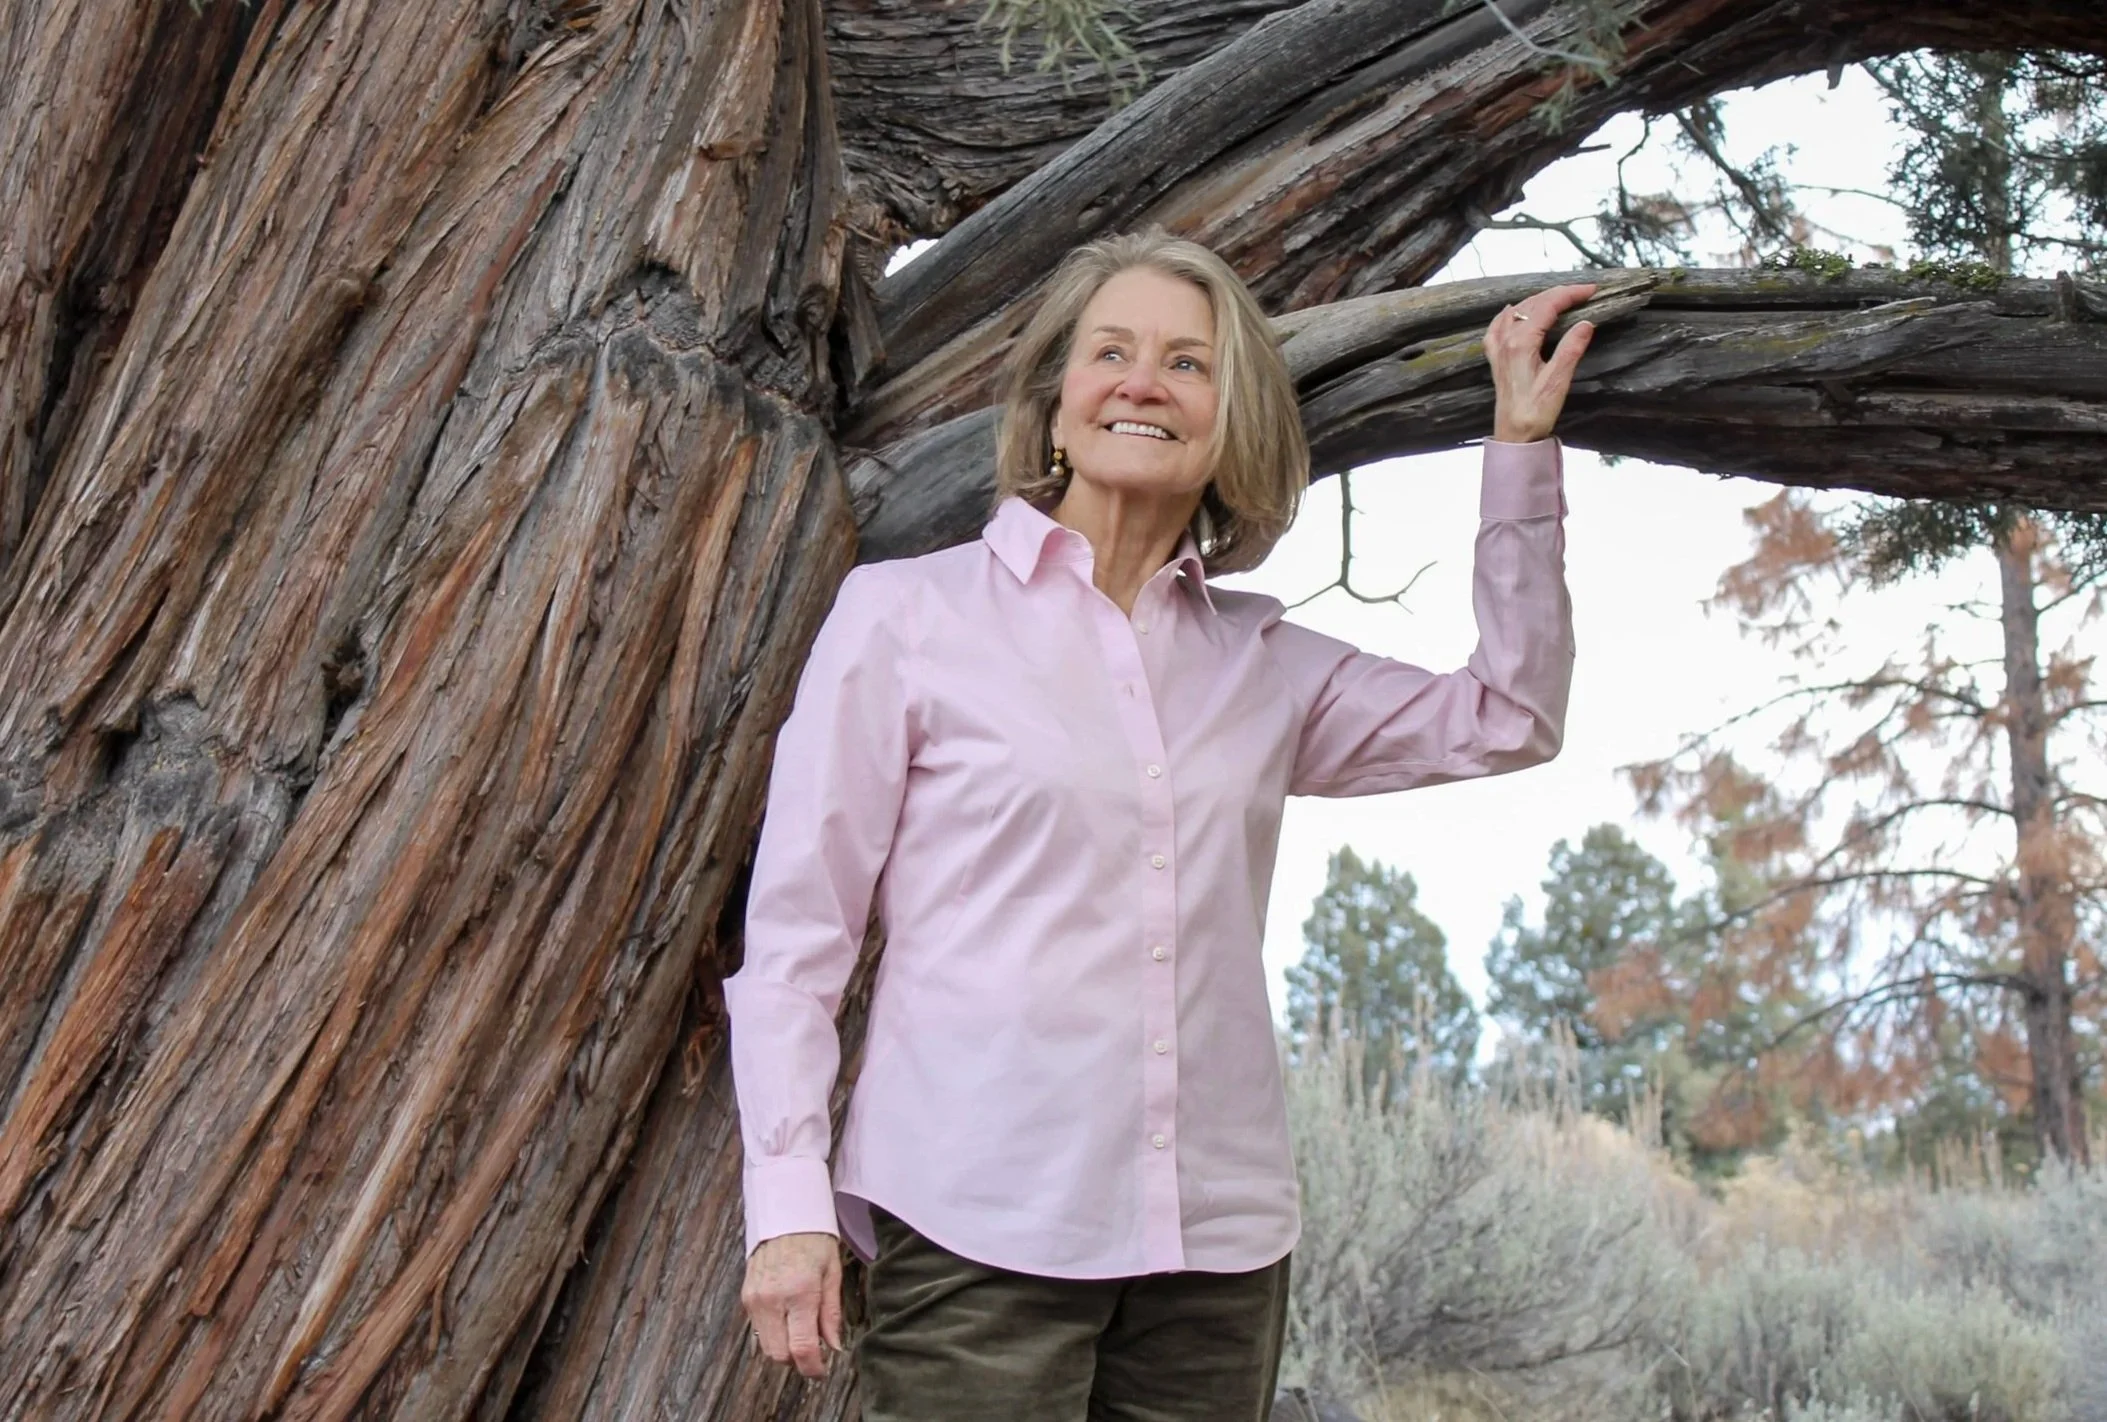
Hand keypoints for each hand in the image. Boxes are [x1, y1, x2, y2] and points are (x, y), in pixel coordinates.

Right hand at [743, 1231, 844, 1378]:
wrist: (784, 1212)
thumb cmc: (814, 1239)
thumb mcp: (833, 1273)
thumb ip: (831, 1314)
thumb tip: (833, 1347)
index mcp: (800, 1292)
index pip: (801, 1348)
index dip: (813, 1368)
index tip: (821, 1371)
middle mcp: (773, 1299)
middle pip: (780, 1355)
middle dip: (798, 1360)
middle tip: (814, 1350)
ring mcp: (755, 1299)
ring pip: (766, 1346)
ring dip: (784, 1347)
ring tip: (801, 1328)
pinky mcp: (746, 1297)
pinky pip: (759, 1329)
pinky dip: (774, 1332)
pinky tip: (787, 1316)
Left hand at [1485, 282, 1597, 442]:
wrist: (1514, 435)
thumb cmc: (1535, 411)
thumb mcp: (1558, 380)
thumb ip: (1571, 348)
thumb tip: (1586, 323)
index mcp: (1520, 342)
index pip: (1547, 306)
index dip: (1570, 294)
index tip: (1591, 290)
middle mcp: (1505, 340)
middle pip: (1532, 304)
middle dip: (1558, 294)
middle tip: (1583, 292)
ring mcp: (1498, 348)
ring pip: (1517, 311)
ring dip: (1539, 300)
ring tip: (1561, 298)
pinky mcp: (1496, 359)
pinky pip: (1498, 326)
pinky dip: (1510, 314)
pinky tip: (1514, 311)